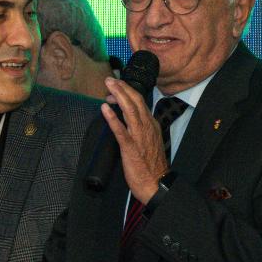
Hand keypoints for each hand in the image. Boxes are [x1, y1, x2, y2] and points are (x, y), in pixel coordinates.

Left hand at [101, 77, 169, 205]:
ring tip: (108, 85)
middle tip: (110, 79)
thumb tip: (129, 121)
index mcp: (151, 124)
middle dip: (122, 88)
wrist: (156, 182)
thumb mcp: (149, 141)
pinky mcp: (130, 146)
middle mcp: (147, 126)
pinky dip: (112, 117)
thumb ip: (141, 129)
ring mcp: (139, 135)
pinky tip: (105, 108)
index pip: (140, 102)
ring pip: (130, 110)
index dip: (127, 93)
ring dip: (118, 95)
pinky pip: (120, 129)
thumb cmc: (151, 165)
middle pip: (135, 101)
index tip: (115, 88)